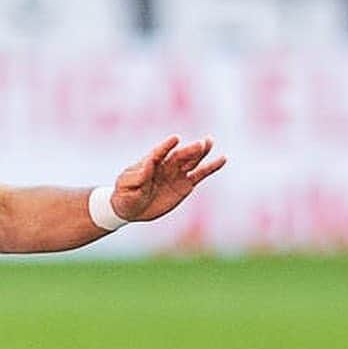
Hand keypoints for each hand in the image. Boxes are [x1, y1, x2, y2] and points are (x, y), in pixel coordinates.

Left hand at [110, 136, 225, 223]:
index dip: (166, 146)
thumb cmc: (125, 195)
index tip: (175, 139)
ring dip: (201, 152)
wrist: (130, 209)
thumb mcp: (126, 187)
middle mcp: (165, 165)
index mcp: (149, 163)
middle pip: (179, 155)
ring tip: (209, 142)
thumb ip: (137, 177)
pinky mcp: (185, 184)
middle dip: (189, 150)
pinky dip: (211, 167)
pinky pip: (200, 174)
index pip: (158, 152)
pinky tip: (222, 159)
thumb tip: (148, 165)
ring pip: (191, 161)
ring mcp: (176, 173)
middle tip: (201, 144)